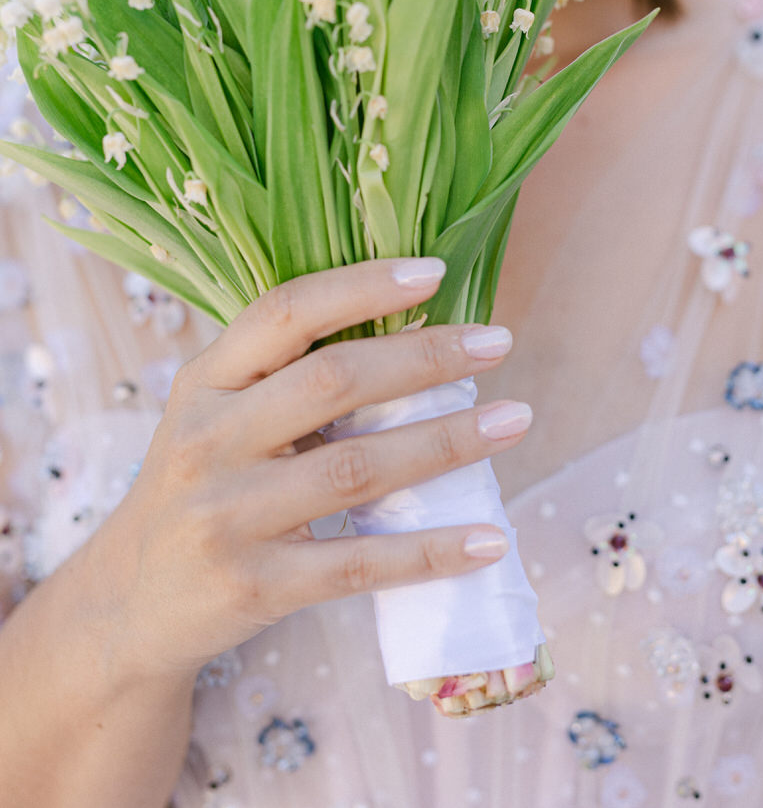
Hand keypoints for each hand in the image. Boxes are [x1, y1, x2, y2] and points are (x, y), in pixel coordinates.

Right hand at [89, 257, 526, 681]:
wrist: (130, 604)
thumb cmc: (199, 487)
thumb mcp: (214, 416)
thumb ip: (283, 377)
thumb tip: (413, 335)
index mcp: (203, 381)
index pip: (284, 312)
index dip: (362, 286)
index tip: (436, 273)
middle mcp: (208, 440)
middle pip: (333, 382)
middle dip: (426, 358)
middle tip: (498, 343)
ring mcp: (228, 516)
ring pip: (358, 468)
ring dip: (448, 442)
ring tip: (515, 421)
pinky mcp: (255, 585)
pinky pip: (361, 564)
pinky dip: (431, 551)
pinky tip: (488, 538)